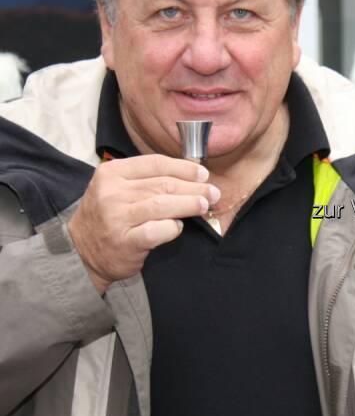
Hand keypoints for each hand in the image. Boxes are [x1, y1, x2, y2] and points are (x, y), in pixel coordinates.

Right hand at [67, 155, 219, 294]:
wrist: (80, 252)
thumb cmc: (108, 217)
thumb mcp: (118, 189)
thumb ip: (148, 180)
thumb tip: (193, 176)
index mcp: (111, 173)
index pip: (156, 164)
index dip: (184, 168)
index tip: (202, 174)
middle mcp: (112, 193)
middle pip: (163, 184)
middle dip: (193, 188)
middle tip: (213, 193)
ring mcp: (116, 217)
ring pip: (163, 205)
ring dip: (189, 204)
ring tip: (204, 205)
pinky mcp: (124, 241)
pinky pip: (158, 230)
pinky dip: (172, 228)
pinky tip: (176, 227)